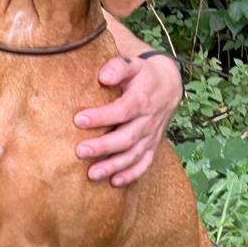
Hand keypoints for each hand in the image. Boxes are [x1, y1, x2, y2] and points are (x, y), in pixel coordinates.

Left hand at [74, 52, 181, 185]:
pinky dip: (131, 175)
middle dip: (103, 147)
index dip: (102, 117)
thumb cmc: (142, 74)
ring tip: (92, 174)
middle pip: (127, 137)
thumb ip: (118, 67)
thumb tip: (103, 76)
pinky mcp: (152, 146)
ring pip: (134, 155)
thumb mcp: (132, 64)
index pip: (122, 110)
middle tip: (80, 151)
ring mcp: (151, 135)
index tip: (78, 119)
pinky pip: (145, 163)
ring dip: (114, 166)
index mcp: (142, 99)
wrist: (168, 85)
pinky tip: (114, 182)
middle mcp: (148, 120)